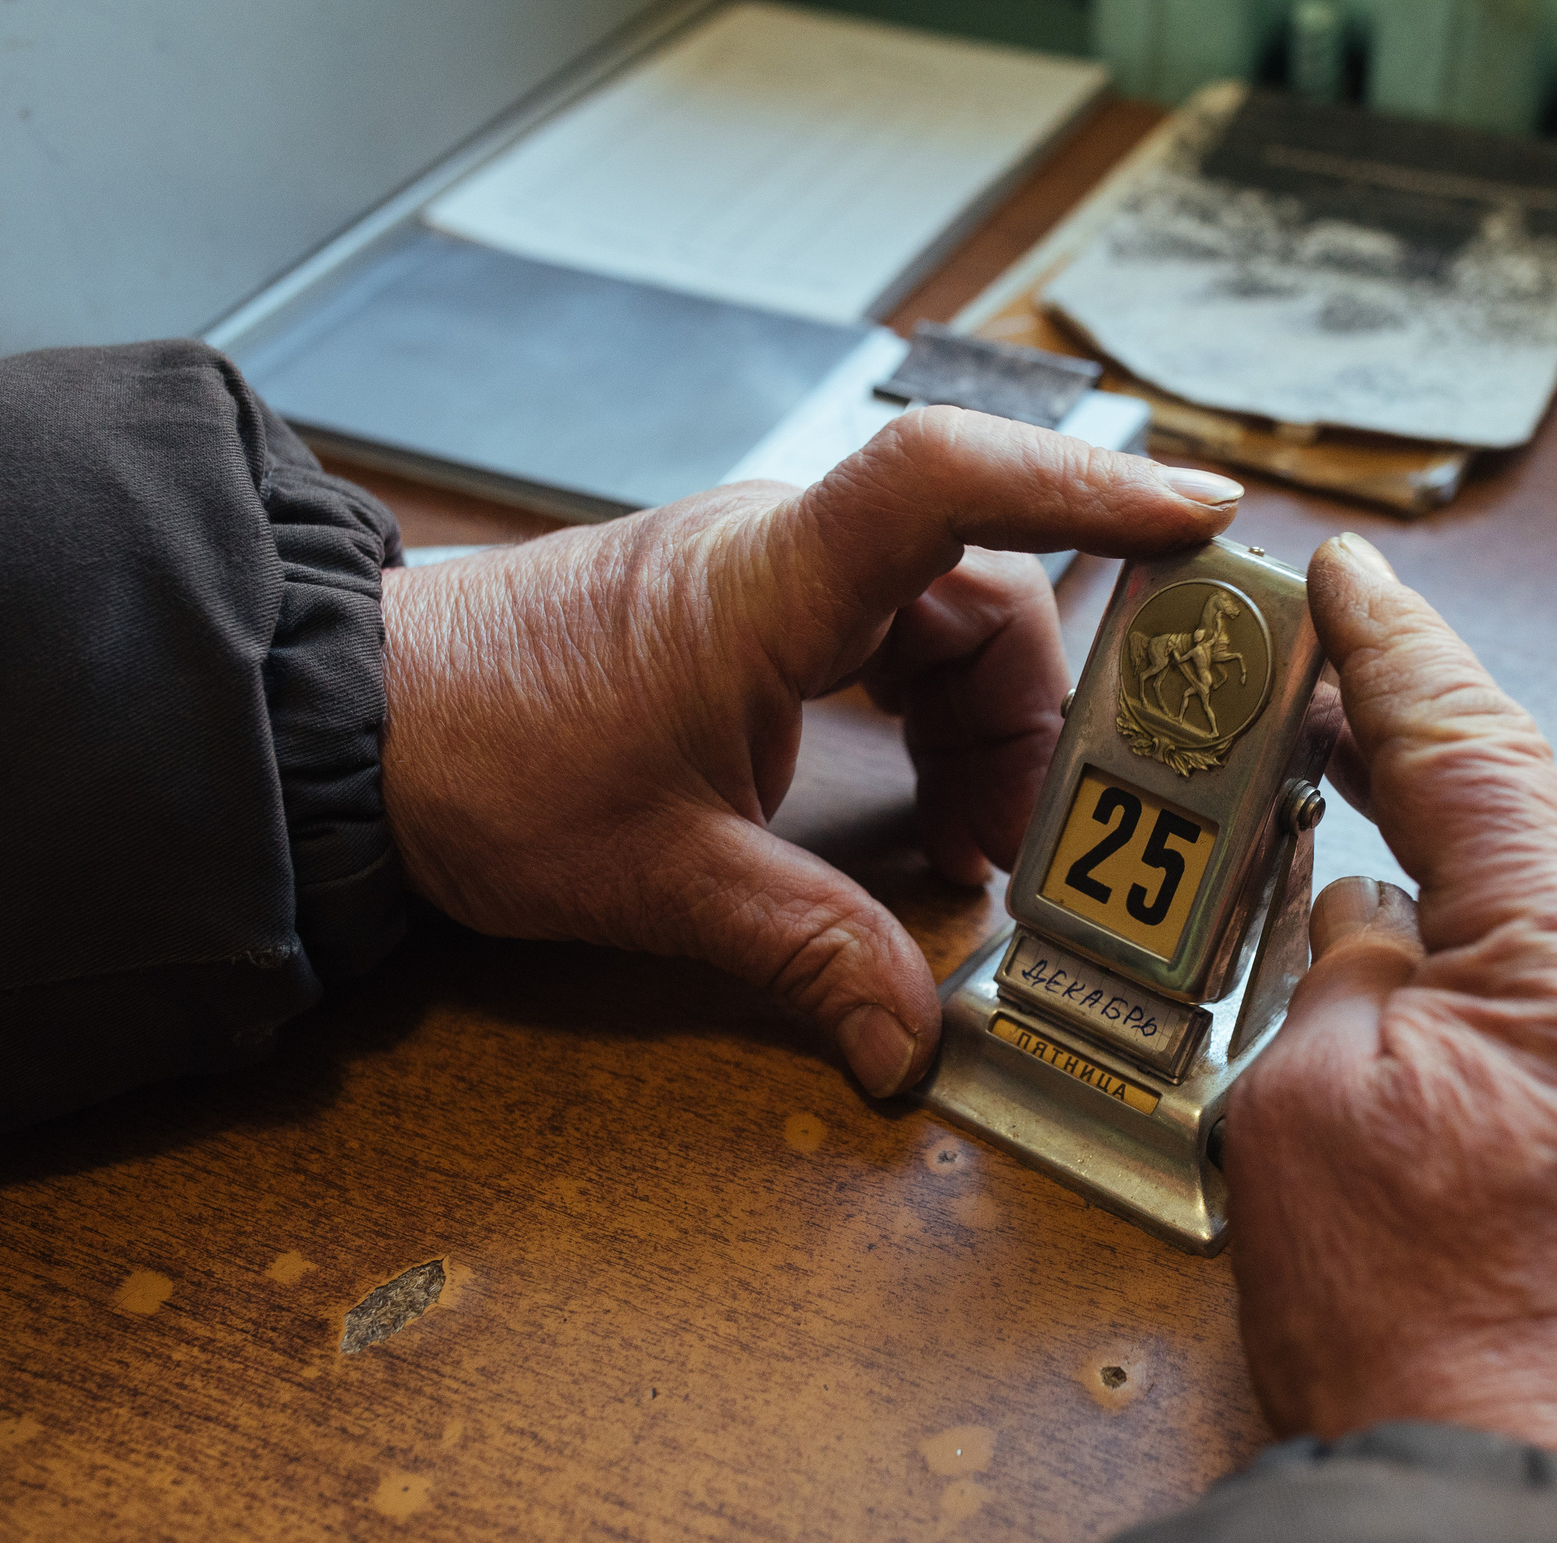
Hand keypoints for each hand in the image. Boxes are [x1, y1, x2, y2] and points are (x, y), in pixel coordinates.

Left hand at [377, 408, 1241, 1095]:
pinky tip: (926, 810)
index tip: (1202, 517)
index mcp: (769, 581)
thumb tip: (906, 1048)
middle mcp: (783, 551)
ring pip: (946, 616)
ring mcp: (768, 573)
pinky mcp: (749, 610)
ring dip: (987, 729)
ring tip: (973, 850)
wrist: (354, 727)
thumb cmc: (485, 765)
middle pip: (984, 586)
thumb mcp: (661, 877)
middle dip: (1038, 716)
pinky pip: (891, 635)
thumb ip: (802, 953)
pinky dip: (934, 717)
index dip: (1091, 487)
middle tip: (1038, 844)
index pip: (954, 481)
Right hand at [1224, 533, 1556, 1542]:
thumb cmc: (1430, 1323)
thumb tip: (1373, 933)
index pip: (1473, 745)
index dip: (1395, 650)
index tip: (1356, 580)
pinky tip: (1455, 1086)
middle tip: (1327, 739)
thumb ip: (1339, 970)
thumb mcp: (1303, 1103)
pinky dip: (1527, 1044)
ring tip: (1365, 951)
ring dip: (1469, 949)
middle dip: (1417, 803)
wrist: (1553, 1506)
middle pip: (1531, 855)